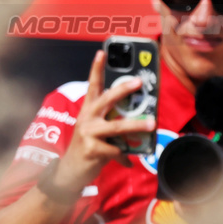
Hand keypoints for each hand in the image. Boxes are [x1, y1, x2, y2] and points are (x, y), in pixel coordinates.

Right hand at [45, 51, 156, 198]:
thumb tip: (141, 124)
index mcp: (88, 111)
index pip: (93, 86)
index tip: (101, 53)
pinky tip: (128, 162)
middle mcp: (86, 118)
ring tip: (152, 124)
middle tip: (138, 82)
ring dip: (136, 125)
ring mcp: (88, 133)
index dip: (96, 69)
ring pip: (117, 126)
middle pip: (106, 100)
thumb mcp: (96, 132)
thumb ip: (112, 124)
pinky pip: (117, 150)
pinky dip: (125, 157)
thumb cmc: (87, 148)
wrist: (70, 171)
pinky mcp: (92, 149)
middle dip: (122, 90)